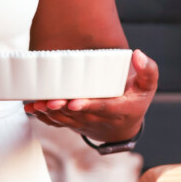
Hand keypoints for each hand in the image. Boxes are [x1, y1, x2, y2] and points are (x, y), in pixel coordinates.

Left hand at [23, 49, 157, 142]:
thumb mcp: (147, 87)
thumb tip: (138, 54)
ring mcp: (86, 124)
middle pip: (78, 114)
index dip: (88, 105)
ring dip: (50, 113)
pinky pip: (58, 123)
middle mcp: (100, 119)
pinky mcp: (74, 125)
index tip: (75, 102)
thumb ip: (148, 70)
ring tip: (36, 104)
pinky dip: (44, 117)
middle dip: (62, 109)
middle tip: (48, 101)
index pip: (103, 107)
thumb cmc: (135, 101)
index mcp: (119, 109)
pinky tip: (32, 109)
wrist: (125, 127)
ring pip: (66, 120)